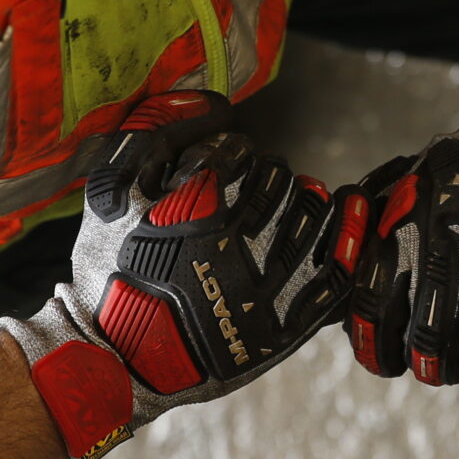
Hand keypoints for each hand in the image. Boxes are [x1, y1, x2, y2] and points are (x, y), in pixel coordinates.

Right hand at [1, 94, 359, 458]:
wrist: (117, 356)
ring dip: (305, 206)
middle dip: (268, 181)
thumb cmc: (110, 268)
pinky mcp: (283, 325)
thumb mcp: (111, 187)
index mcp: (196, 202)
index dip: (232, 157)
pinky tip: (347, 217)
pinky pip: (334, 273)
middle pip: (280, 182)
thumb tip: (215, 102)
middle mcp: (236, 239)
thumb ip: (156, 129)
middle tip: (255, 196)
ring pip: (311, 219)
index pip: (241, 153)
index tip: (223, 174)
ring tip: (295, 207)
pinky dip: (347, 239)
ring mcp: (263, 284)